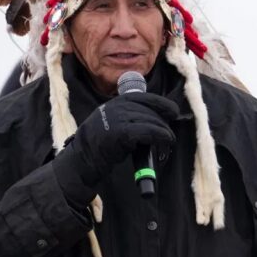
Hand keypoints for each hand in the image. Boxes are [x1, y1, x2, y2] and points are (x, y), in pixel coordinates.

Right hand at [52, 92, 177, 204]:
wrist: (83, 159)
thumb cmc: (100, 144)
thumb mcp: (112, 121)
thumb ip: (129, 115)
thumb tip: (156, 117)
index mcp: (116, 102)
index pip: (145, 97)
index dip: (162, 103)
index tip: (173, 111)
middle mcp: (117, 106)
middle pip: (151, 110)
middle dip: (164, 123)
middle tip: (169, 137)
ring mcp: (118, 118)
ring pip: (152, 121)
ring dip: (165, 133)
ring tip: (169, 143)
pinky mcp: (121, 132)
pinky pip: (149, 131)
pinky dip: (161, 136)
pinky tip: (166, 142)